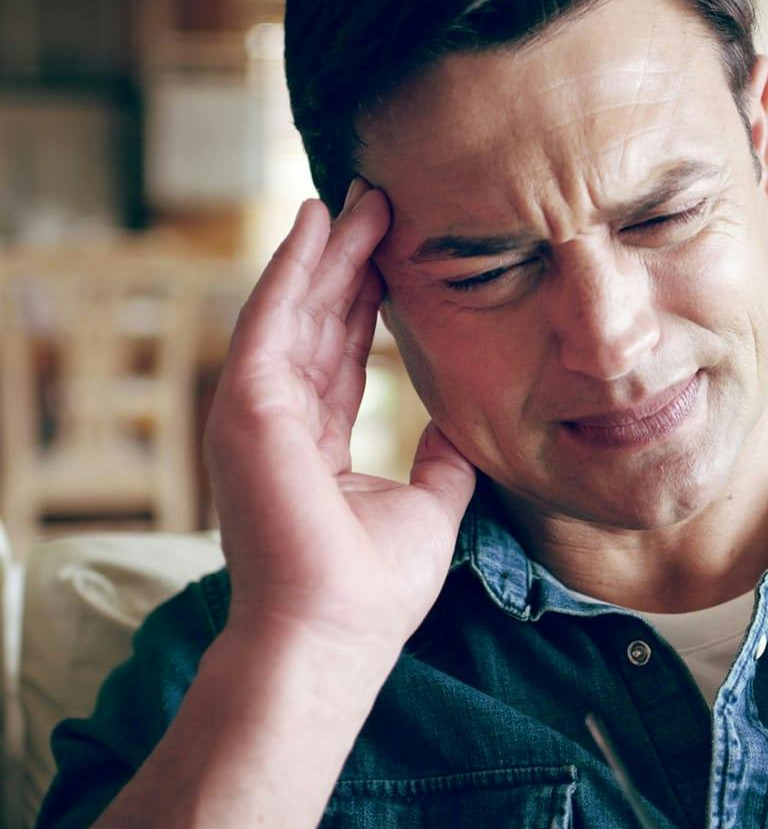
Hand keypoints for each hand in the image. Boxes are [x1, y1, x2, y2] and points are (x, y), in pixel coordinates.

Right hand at [203, 180, 474, 660]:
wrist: (334, 632)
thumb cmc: (375, 586)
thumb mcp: (430, 506)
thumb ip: (442, 458)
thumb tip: (461, 422)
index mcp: (317, 443)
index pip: (343, 356)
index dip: (367, 303)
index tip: (396, 254)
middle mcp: (281, 421)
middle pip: (318, 322)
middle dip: (348, 262)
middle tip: (377, 201)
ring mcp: (257, 412)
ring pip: (294, 309)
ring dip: (324, 251)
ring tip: (354, 196)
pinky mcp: (246, 407)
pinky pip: (272, 319)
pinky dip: (292, 268)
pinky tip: (314, 223)